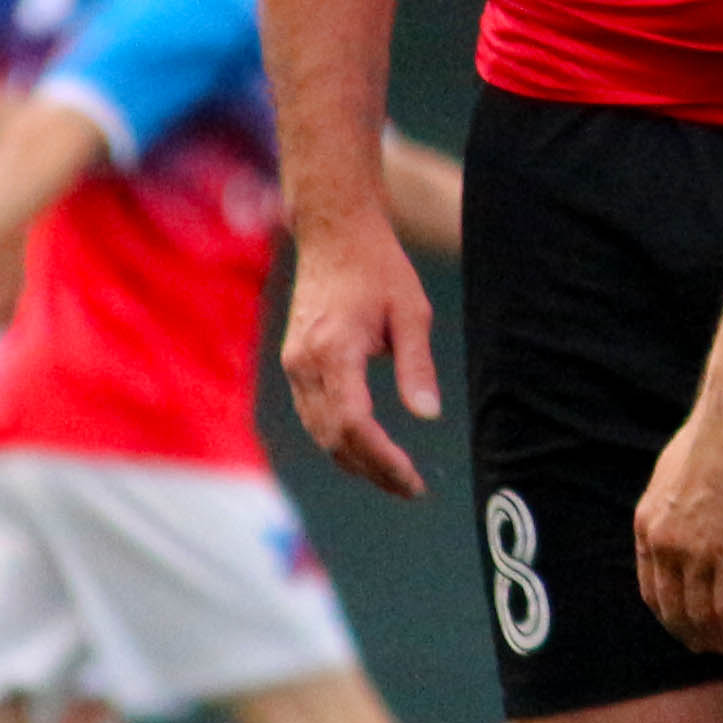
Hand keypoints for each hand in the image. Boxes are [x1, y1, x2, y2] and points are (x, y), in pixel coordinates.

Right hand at [279, 208, 440, 499]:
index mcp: (334, 348)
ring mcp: (294, 363)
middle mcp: (305, 362)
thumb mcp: (411, 312)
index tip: (413, 480)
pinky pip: (313, 415)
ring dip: (354, 461)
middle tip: (411, 489)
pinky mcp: (294, 362)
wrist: (333, 234)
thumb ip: (417, 366)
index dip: (383, 459)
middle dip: (372, 470)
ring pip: (319, 432)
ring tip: (394, 477)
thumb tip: (428, 417)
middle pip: (334, 438)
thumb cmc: (378, 267)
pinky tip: (367, 449)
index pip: (355, 423)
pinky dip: (338, 439)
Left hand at [634, 400, 722, 672]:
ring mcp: (695, 552)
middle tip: (719, 652)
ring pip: (705, 621)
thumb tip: (688, 521)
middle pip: (675, 614)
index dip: (673, 620)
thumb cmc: (719, 431)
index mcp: (647, 525)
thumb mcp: (675, 471)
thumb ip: (675, 505)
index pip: (652, 593)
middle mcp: (664, 544)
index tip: (693, 631)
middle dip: (697, 640)